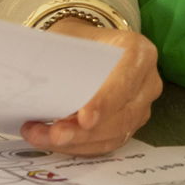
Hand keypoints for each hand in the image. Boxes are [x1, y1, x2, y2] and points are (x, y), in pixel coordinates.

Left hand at [23, 22, 161, 155]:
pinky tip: (53, 142)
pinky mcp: (129, 125)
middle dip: (85, 131)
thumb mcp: (69, 38)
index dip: (105, 101)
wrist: (86, 49)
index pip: (126, 79)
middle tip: (54, 135)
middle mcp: (147, 81)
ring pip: (114, 134)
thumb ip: (60, 59)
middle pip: (122, 115)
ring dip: (76, 142)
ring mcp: (141, 106)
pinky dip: (78, 146)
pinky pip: (106, 144)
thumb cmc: (78, 41)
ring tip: (41, 136)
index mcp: (139, 52)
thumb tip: (38, 84)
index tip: (83, 118)